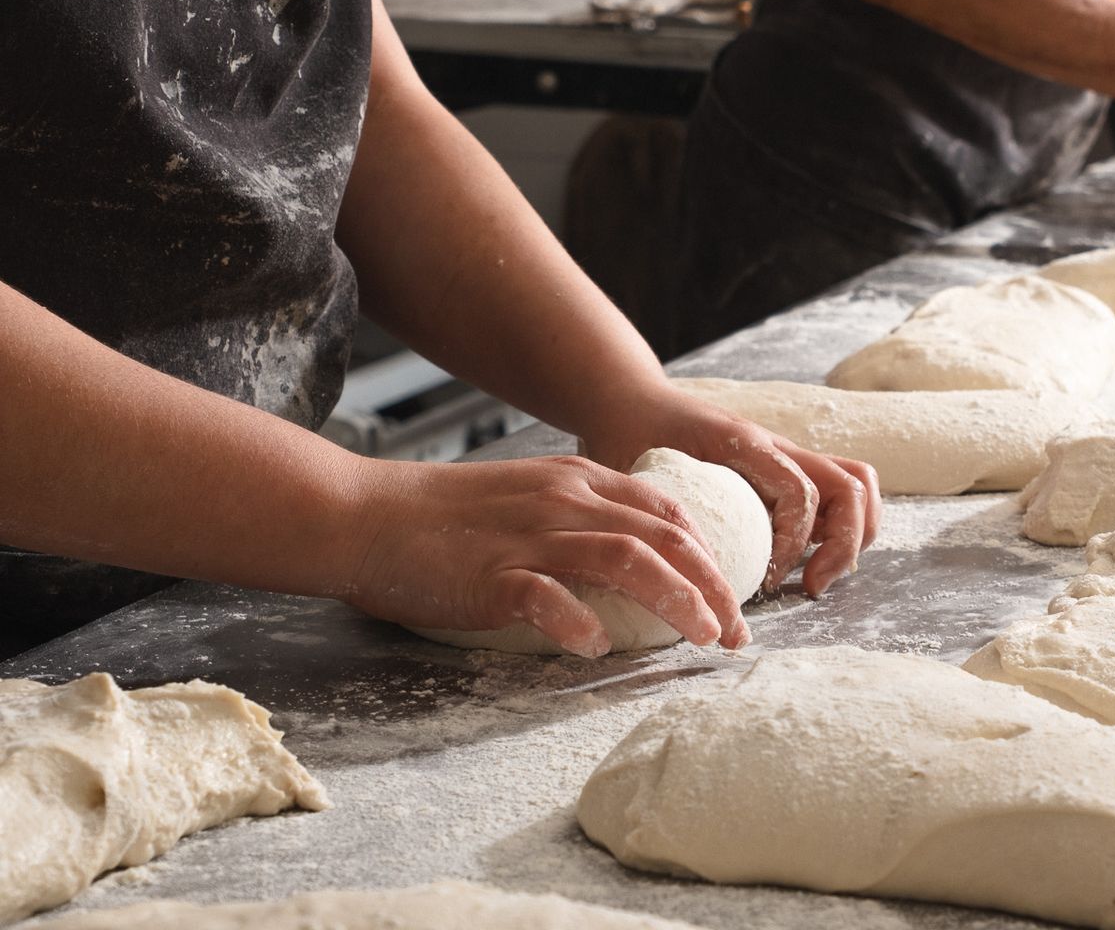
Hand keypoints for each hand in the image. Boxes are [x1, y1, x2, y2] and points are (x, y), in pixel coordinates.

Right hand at [340, 455, 752, 658]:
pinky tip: (598, 649)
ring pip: (626, 558)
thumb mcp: (530, 497)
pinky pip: (547, 597)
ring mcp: (528, 536)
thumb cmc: (445, 518)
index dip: (713, 557)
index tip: (732, 599)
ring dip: (676, 599)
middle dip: (714, 585)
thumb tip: (640, 561)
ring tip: (703, 637)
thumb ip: (582, 519)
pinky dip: (581, 623)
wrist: (362, 514)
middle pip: (666, 536)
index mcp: (577, 481)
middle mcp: (563, 501)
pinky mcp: (490, 574)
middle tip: (737, 632)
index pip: (671, 512)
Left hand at [579, 387, 881, 598]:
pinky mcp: (786, 470)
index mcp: (744, 444)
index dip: (793, 544)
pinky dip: (836, 531)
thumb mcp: (636, 475)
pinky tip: (799, 563)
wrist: (633, 401)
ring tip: (816, 577)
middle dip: (845, 544)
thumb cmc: (630, 437)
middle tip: (812, 587)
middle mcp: (777, 447)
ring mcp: (787, 457)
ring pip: (855, 486)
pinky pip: (835, 494)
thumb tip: (678, 577)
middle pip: (851, 486)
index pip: (801, 493)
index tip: (767, 581)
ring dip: (852, 536)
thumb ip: (660, 514)